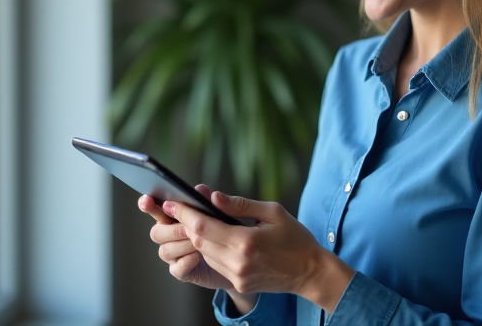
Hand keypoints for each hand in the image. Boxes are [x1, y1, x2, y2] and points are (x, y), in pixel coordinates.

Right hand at [137, 184, 233, 289]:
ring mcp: (176, 255)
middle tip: (188, 228)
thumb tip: (200, 189)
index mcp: (175, 216)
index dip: (147, 205)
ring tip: (199, 243)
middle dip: (172, 230)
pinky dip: (186, 261)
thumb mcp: (225, 212)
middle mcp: (171, 235)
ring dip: (182, 245)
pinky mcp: (184, 272)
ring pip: (165, 251)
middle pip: (156, 232)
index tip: (147, 200)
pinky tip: (199, 256)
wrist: (239, 258)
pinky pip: (176, 269)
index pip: (155, 208)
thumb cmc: (229, 231)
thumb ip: (210, 200)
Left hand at [163, 191, 354, 313]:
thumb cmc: (295, 237)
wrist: (310, 272)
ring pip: (204, 253)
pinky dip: (211, 250)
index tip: (171, 202)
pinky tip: (216, 239)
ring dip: (198, 238)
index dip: (183, 213)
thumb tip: (212, 196)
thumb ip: (240, 204)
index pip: (202, 227)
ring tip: (198, 221)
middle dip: (187, 224)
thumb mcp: (272, 212)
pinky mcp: (239, 284)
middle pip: (198, 241)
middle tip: (180, 208)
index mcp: (246, 241)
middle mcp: (238, 262)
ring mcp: (237, 276)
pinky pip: (215, 264)